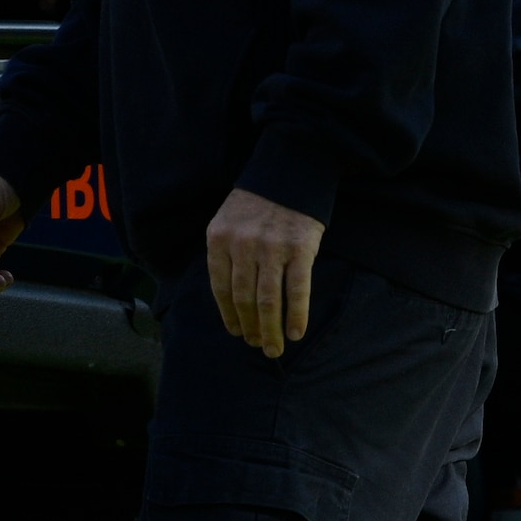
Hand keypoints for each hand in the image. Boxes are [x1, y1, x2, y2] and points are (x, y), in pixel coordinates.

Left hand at [204, 188, 325, 356]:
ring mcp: (272, 248)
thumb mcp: (229, 222)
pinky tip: (295, 333)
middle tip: (256, 346)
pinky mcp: (301, 249)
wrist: (289, 172)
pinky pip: (297, 291)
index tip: (236, 332)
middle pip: (244, 299)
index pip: (220, 288)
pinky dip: (296, 316)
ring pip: (268, 300)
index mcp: (219, 239)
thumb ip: (226, 254)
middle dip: (250, 328)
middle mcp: (243, 245)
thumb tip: (230, 300)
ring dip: (270, 330)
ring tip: (273, 348)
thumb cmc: (257, 203)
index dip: (229, 315)